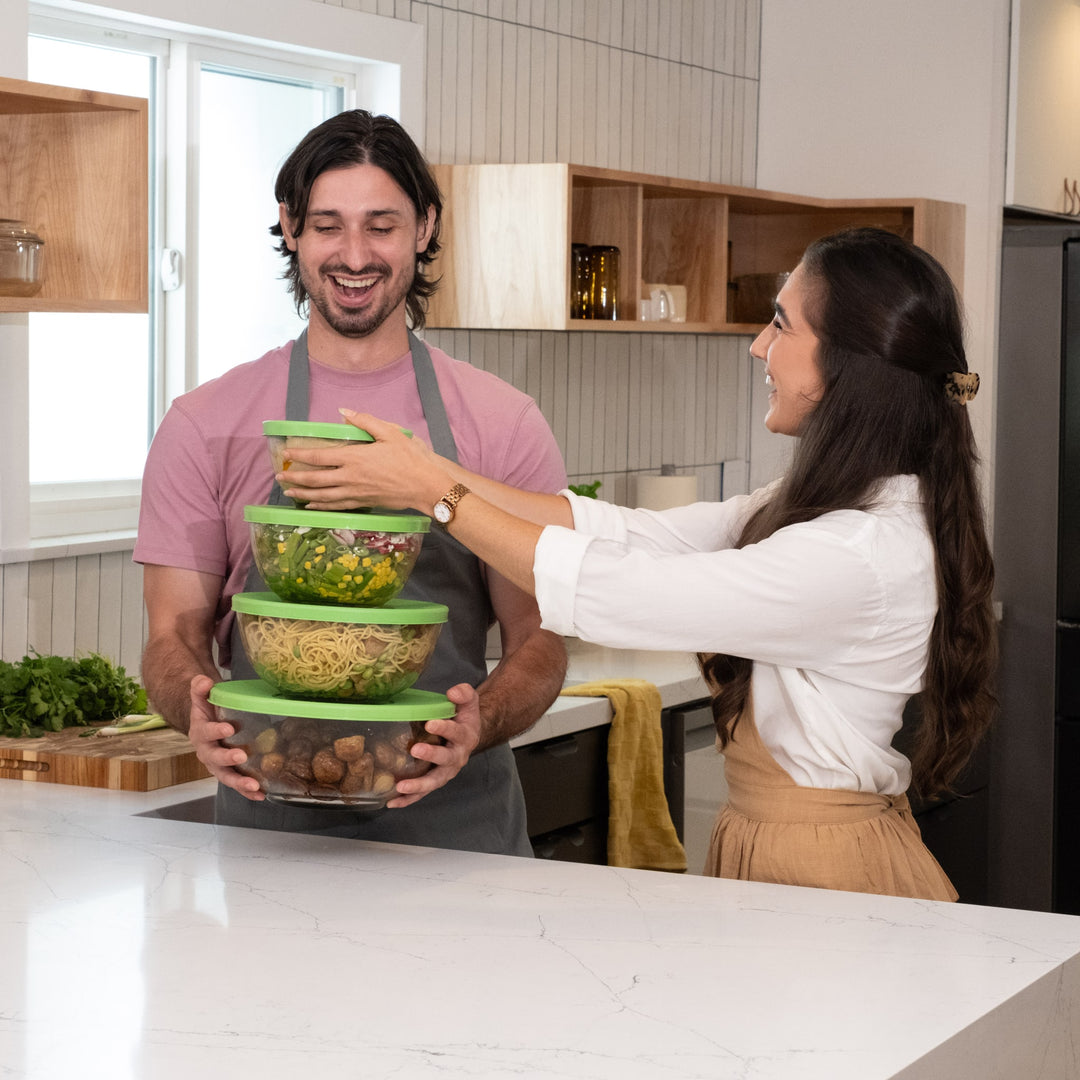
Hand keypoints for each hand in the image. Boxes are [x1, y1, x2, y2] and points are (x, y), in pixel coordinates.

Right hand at [187, 674, 264, 800]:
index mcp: (200, 732)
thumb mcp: (203, 698)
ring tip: (254, 785)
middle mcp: (207, 752)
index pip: (206, 732)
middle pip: (215, 758)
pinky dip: (248, 792)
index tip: (228, 728)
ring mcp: (218, 766)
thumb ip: (200, 689)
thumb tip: (203, 681)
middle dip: (227, 758)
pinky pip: (238, 784)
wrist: (207, 726)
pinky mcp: (230, 773)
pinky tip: (262, 794)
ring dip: (240, 782)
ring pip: (226, 776)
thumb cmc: (208, 712)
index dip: (215, 730)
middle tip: (241, 755)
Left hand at [278, 411, 451, 513]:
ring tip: (289, 492)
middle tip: (280, 477)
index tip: (286, 453)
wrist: (424, 486)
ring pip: (322, 496)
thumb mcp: (390, 433)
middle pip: (315, 479)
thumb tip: (344, 412)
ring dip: (303, 494)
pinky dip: (321, 506)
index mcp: (354, 457)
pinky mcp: (362, 502)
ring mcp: (355, 492)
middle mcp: (350, 477)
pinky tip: (312, 506)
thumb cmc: (409, 458)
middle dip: (295, 478)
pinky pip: (336, 506)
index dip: (300, 455)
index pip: (319, 456)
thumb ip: (365, 421)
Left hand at [385, 682, 481, 808]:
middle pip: (446, 759)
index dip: (444, 728)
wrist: (469, 734)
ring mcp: (445, 772)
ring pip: (434, 782)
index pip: (456, 732)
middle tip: (415, 750)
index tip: (431, 723)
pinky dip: (408, 799)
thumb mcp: (468, 701)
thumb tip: (452, 692)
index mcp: (465, 736)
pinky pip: (422, 793)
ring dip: (418, 785)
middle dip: (431, 755)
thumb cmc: (464, 717)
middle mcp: (457, 756)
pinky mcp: (434, 781)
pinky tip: (392, 802)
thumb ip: (464, 694)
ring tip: (401, 786)